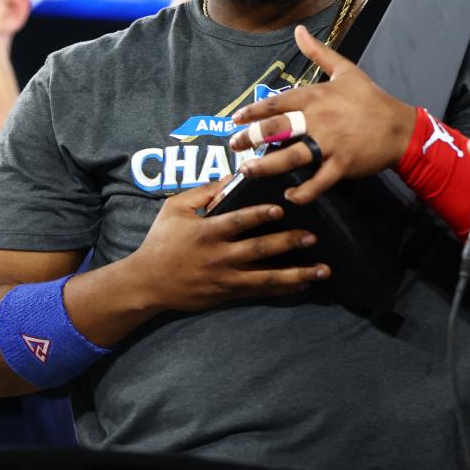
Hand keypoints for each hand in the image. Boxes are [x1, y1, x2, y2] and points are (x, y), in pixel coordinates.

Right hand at [128, 183, 330, 312]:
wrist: (148, 283)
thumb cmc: (161, 241)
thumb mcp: (175, 209)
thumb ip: (203, 192)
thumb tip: (233, 176)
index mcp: (207, 232)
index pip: (238, 222)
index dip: (259, 215)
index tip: (281, 208)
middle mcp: (219, 256)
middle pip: (259, 250)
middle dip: (287, 243)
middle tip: (313, 237)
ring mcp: (226, 278)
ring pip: (266, 277)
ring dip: (297, 274)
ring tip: (322, 269)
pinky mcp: (228, 293)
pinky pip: (261, 292)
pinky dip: (284, 289)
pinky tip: (303, 285)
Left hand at [228, 25, 416, 205]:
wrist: (400, 127)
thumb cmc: (371, 99)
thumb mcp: (345, 69)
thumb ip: (318, 52)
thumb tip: (298, 30)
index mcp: (316, 96)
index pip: (277, 103)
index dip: (253, 112)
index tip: (236, 119)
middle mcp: (319, 119)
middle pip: (277, 129)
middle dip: (251, 138)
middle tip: (234, 146)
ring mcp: (330, 143)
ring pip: (291, 156)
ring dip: (266, 166)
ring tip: (248, 171)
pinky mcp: (342, 164)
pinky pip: (318, 181)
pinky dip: (303, 191)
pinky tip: (290, 196)